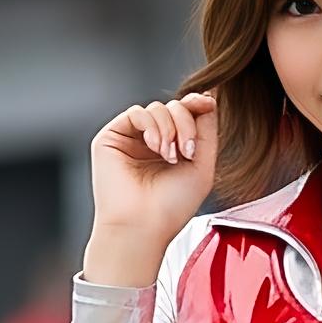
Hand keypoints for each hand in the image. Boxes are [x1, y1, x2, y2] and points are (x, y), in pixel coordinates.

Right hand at [85, 89, 219, 250]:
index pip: (187, 115)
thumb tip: (209, 95)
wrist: (143, 226)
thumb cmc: (171, 207)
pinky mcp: (112, 137)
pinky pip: (137, 112)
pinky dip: (151, 125)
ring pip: (157, 108)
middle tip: (187, 151)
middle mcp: (151, 143)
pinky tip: (155, 146)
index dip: (196, 105)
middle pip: (174, 107)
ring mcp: (131, 139)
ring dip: (169, 128)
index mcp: (173, 150)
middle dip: (185, 122)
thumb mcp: (202, 166)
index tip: (207, 104)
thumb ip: (207, 130)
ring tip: (169, 156)